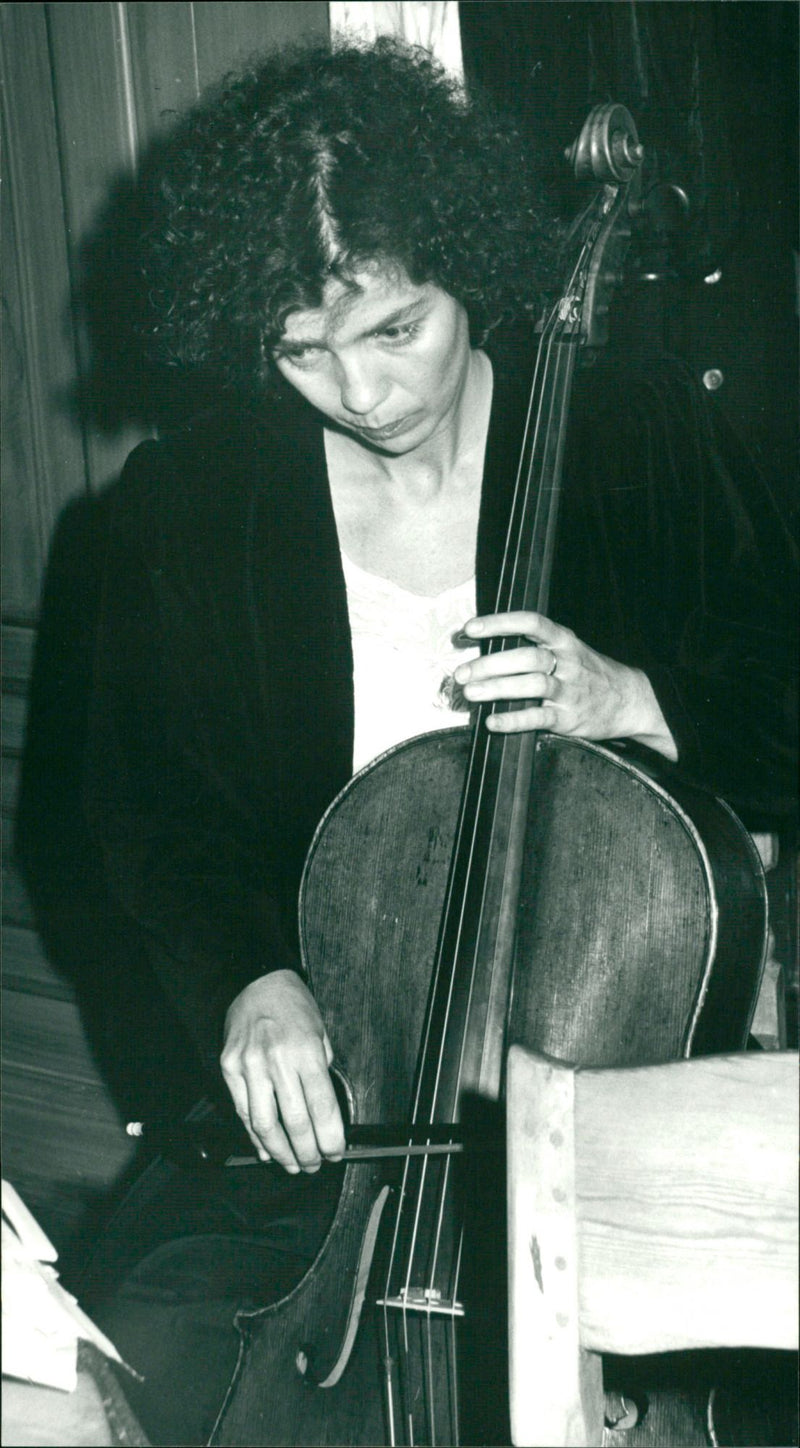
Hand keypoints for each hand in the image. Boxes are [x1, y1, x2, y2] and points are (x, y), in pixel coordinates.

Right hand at [220, 969, 344, 1172]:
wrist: (256, 982)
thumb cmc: (294, 1007)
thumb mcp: (321, 1033)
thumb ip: (321, 1072)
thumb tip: (324, 1115)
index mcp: (306, 1051)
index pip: (322, 1107)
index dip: (330, 1138)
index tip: (335, 1152)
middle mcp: (277, 1060)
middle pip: (294, 1123)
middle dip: (308, 1152)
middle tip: (314, 1165)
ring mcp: (249, 1065)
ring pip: (264, 1125)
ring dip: (280, 1152)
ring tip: (292, 1164)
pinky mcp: (229, 1068)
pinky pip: (242, 1112)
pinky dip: (255, 1136)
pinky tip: (266, 1149)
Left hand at [454, 611, 676, 759]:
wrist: (629, 700)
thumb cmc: (587, 673)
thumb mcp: (567, 650)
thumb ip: (533, 647)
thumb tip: (484, 648)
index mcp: (563, 640)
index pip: (531, 622)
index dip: (499, 623)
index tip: (471, 628)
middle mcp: (566, 662)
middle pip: (526, 656)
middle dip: (490, 663)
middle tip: (462, 672)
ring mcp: (568, 691)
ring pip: (531, 685)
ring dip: (497, 688)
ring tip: (471, 693)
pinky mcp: (568, 718)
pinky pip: (537, 718)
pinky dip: (513, 721)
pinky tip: (492, 722)